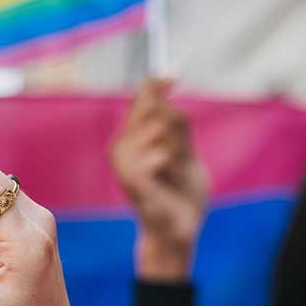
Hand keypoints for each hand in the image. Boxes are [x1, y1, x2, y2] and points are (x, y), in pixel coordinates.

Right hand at [111, 79, 209, 281]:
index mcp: (131, 138)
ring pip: (160, 130)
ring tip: (174, 173)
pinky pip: (161, 153)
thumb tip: (165, 83)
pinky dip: (172, 165)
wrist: (180, 229)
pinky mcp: (130, 178)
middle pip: (153, 110)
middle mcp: (120, 147)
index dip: (155, 85)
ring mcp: (123, 163)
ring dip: (178, 151)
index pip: (140, 101)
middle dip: (176, 129)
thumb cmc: (181, 192)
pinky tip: (167, 180)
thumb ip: (175, 122)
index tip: (173, 75)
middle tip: (181, 156)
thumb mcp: (184, 150)